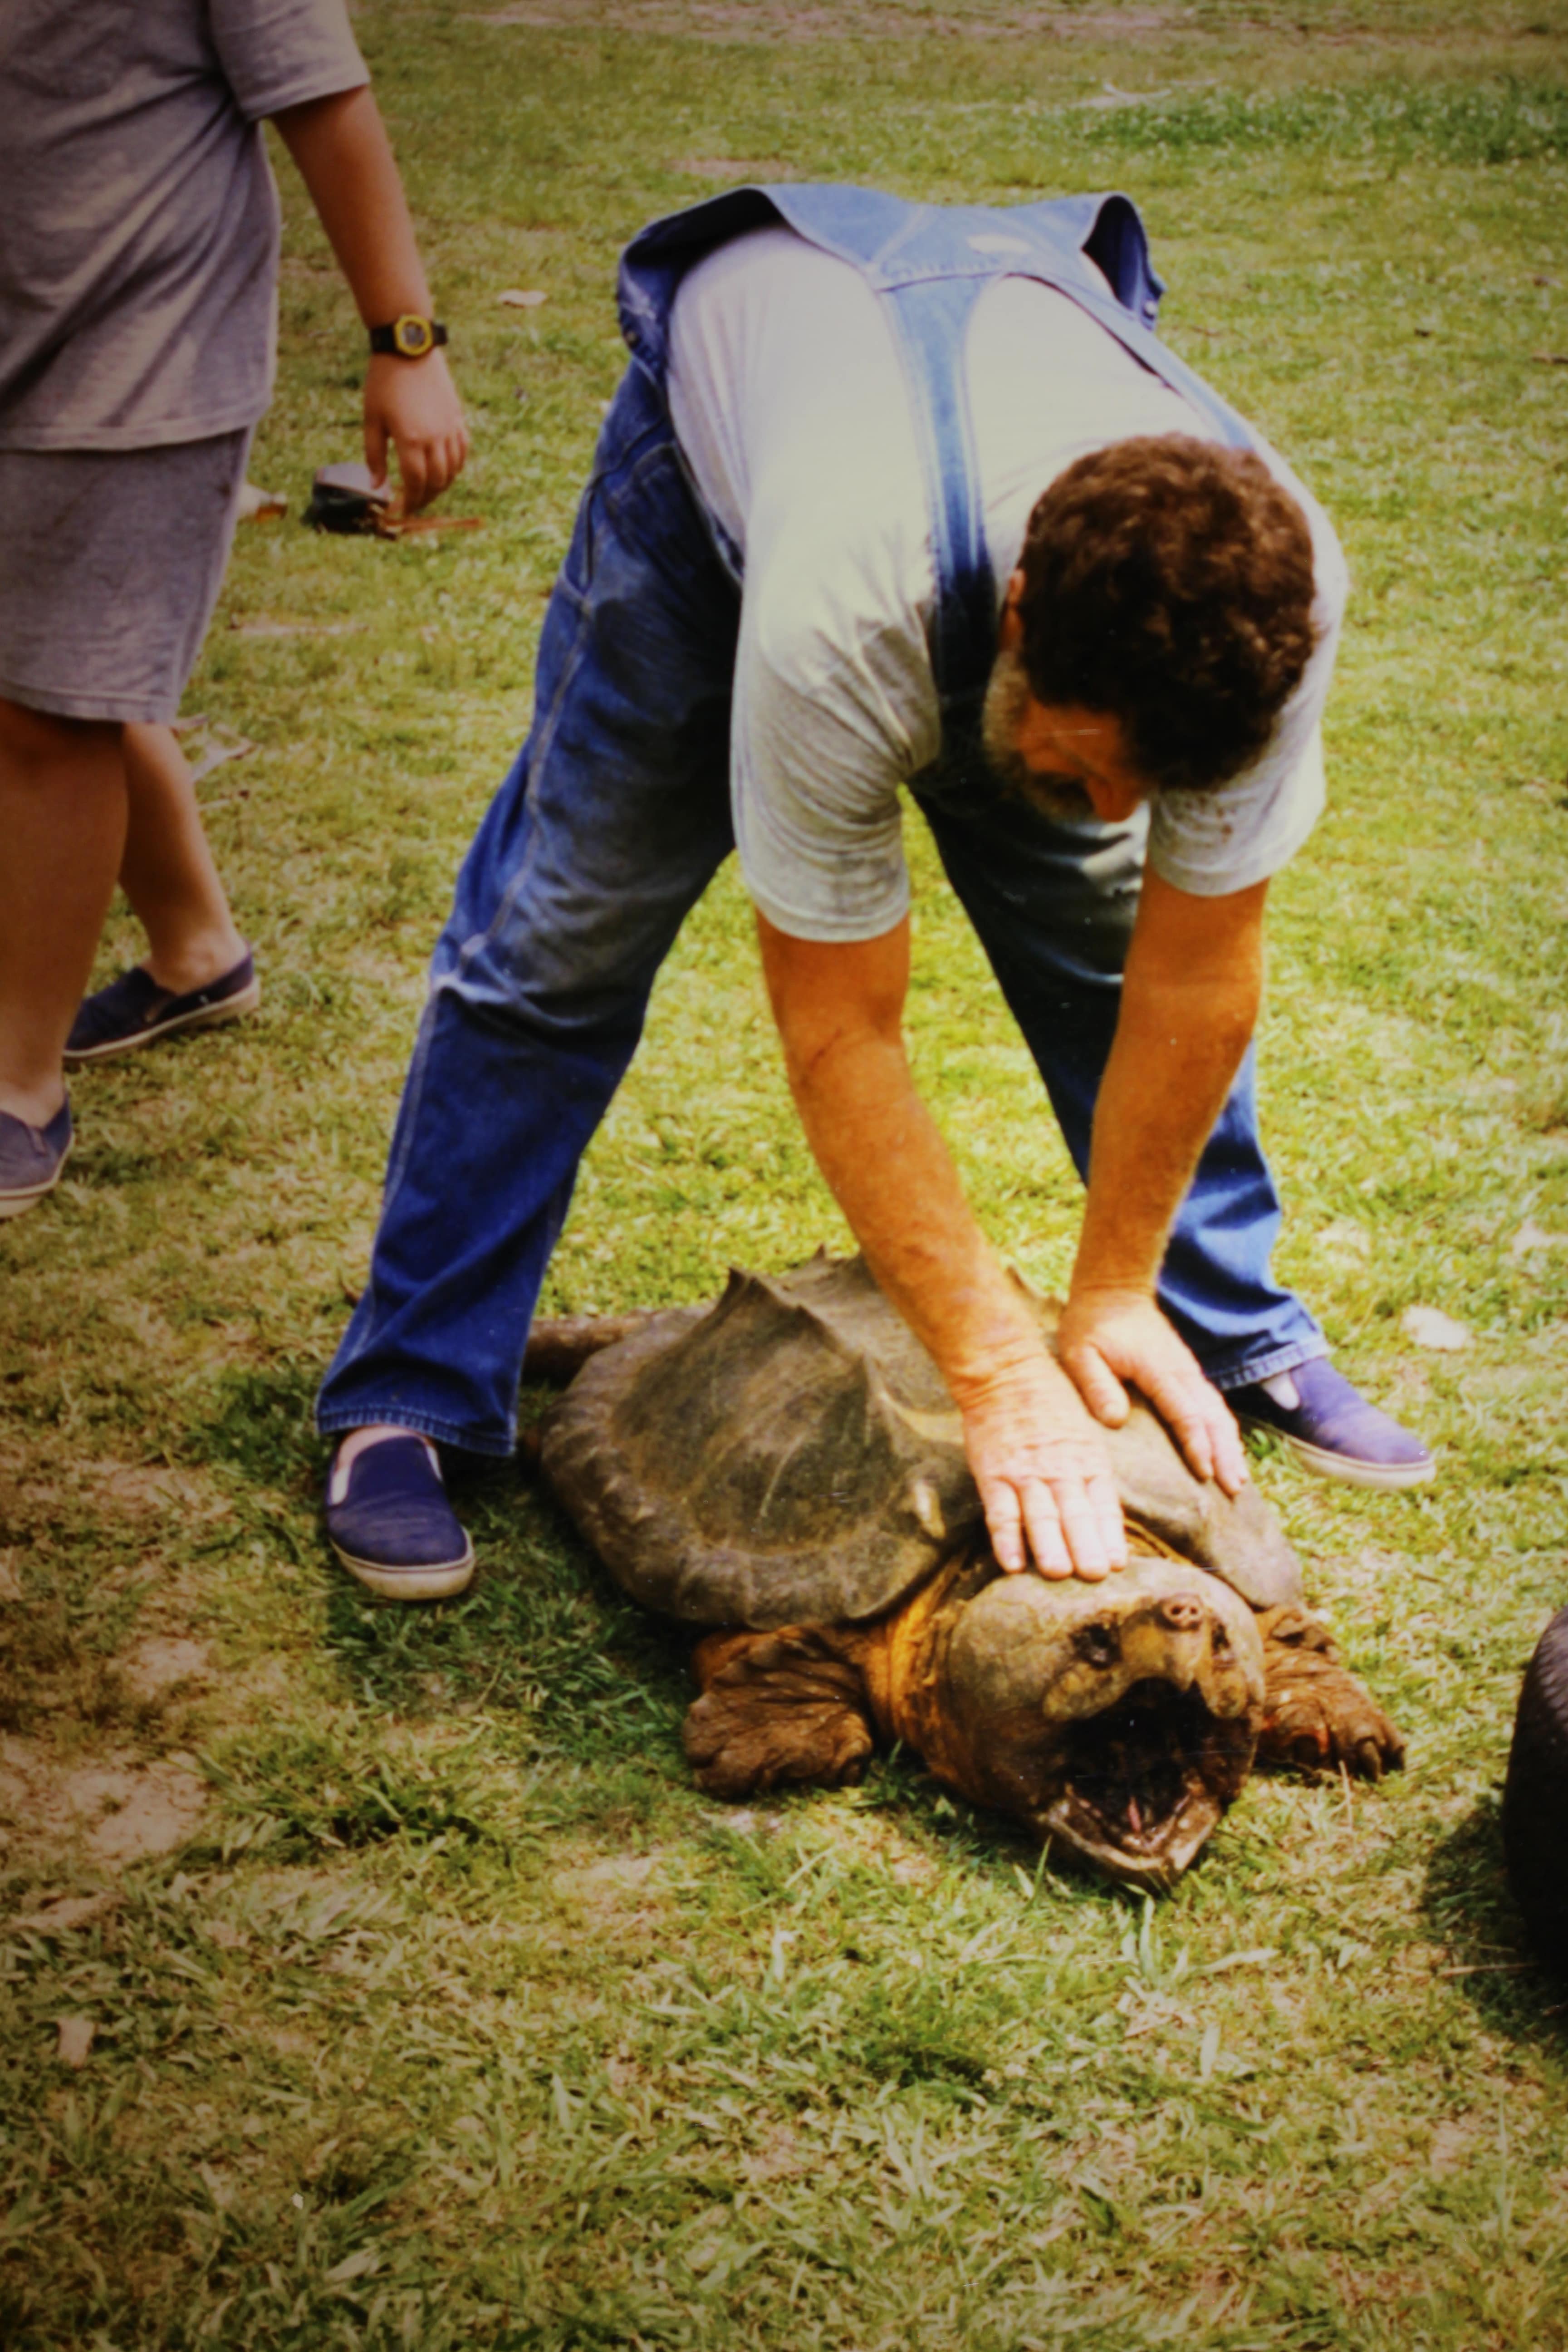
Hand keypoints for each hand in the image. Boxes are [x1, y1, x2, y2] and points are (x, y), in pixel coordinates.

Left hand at [363, 350, 468, 512]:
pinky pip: (462, 451)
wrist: (408, 348)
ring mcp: (449, 428)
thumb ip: (374, 455)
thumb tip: (377, 485)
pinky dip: (456, 466)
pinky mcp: (457, 418)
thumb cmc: (383, 382)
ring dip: (441, 486)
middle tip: (413, 504)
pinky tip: (446, 470)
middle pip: (435, 481)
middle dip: (424, 498)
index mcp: (411, 439)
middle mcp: (435, 438)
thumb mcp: (372, 419)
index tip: (401, 511)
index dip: (409, 501)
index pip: (415, 483)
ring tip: (428, 491)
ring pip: (452, 470)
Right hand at [956, 1351, 1127, 1581]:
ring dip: (1051, 1546)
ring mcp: (1026, 1473)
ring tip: (1059, 1573)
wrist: (1005, 1370)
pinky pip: (1001, 1511)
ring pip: (1041, 1515)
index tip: (1116, 1565)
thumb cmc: (1049, 1401)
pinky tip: (1012, 1564)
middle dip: (1086, 1548)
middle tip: (1094, 1577)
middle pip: (1076, 1515)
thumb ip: (1092, 1470)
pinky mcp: (994, 1474)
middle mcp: (1060, 1470)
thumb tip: (1102, 1510)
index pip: (1103, 1505)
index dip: (1109, 1536)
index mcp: (1088, 1460)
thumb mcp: (1085, 1432)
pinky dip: (1006, 1538)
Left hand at [1057, 1287, 1246, 1495]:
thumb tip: (1115, 1420)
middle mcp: (1181, 1371)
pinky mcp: (1187, 1371)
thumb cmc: (1092, 1323)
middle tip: (1234, 1488)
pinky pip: (1213, 1403)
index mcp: (1158, 1370)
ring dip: (1230, 1444)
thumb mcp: (1080, 1352)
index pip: (1185, 1413)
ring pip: (1218, 1411)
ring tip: (1239, 1478)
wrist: (1113, 1289)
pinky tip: (1229, 1449)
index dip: (1197, 1445)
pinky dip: (1224, 1428)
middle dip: (1225, 1453)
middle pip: (1212, 1416)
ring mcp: (1187, 1370)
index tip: (1206, 1474)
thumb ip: (1097, 1385)